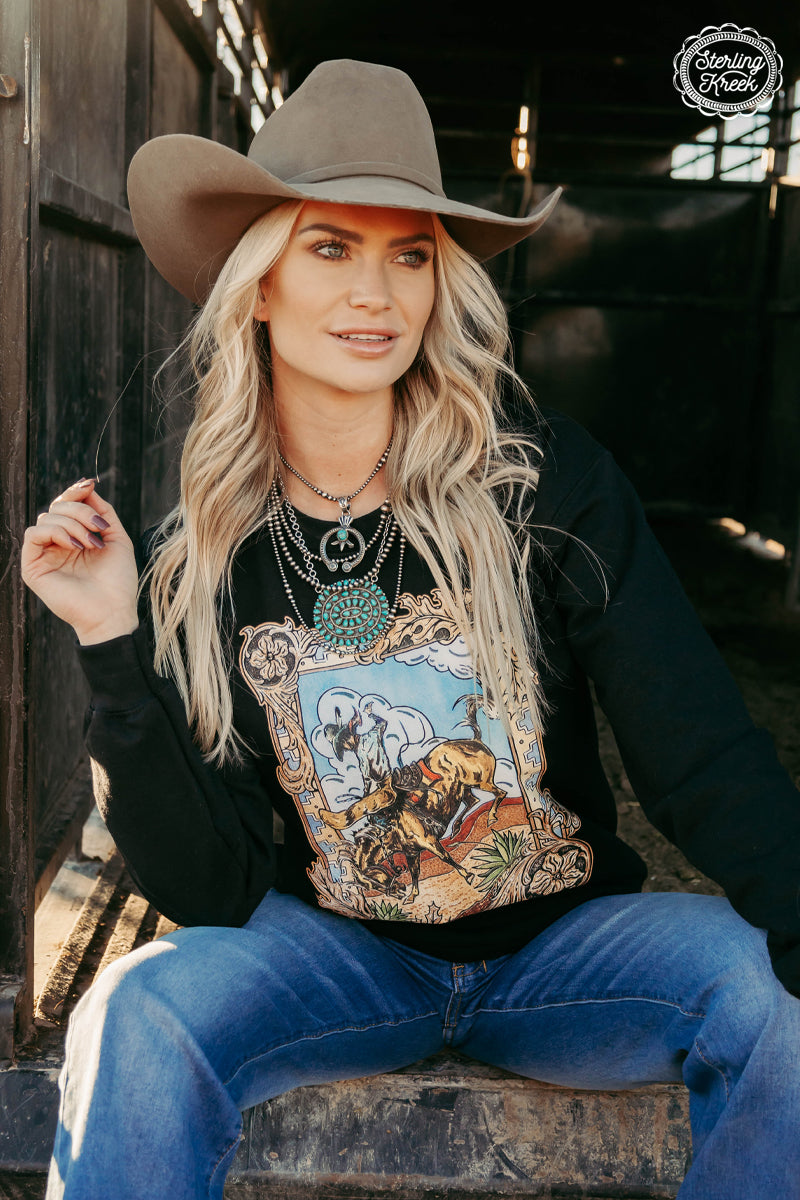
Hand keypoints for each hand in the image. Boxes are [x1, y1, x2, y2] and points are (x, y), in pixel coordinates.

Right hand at [21, 478, 140, 644]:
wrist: (113, 611)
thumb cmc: (118, 581)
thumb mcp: (116, 538)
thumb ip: (102, 511)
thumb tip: (88, 486)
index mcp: (74, 538)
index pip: (66, 505)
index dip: (75, 492)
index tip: (89, 485)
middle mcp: (57, 545)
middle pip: (56, 507)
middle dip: (79, 509)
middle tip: (99, 527)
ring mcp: (43, 556)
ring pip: (47, 517)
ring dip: (73, 524)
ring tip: (91, 544)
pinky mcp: (33, 567)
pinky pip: (33, 534)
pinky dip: (55, 532)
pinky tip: (74, 545)